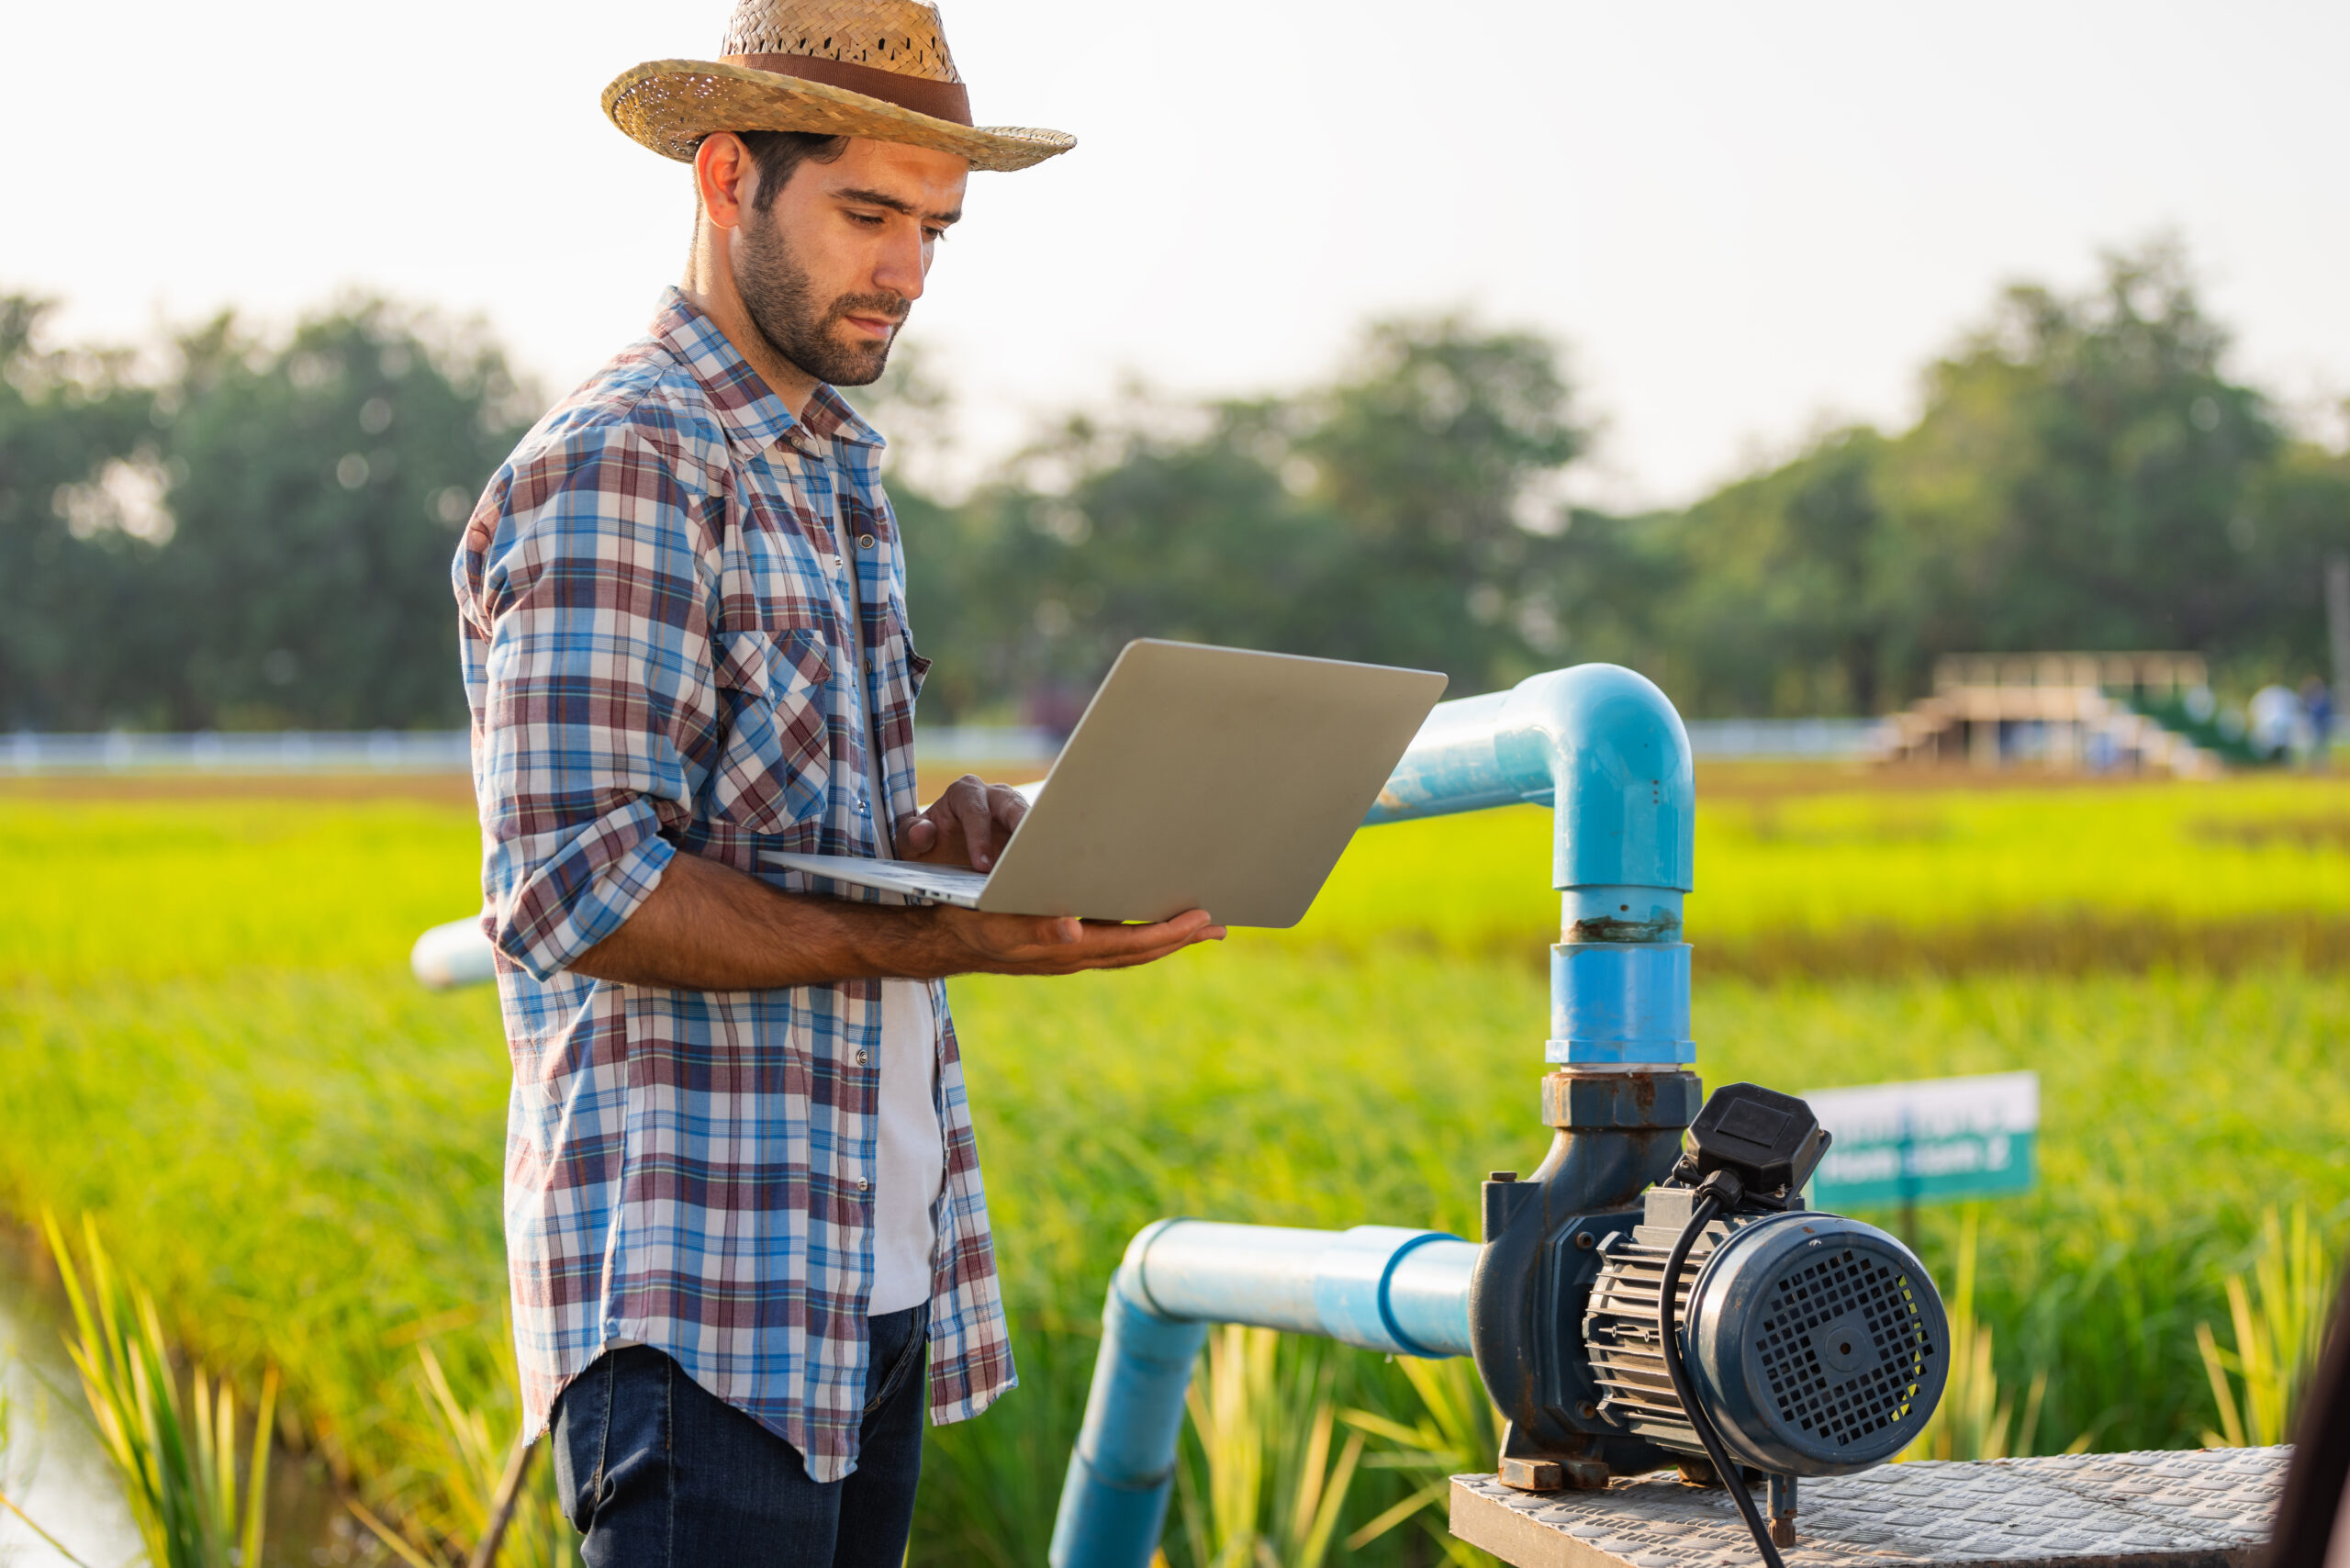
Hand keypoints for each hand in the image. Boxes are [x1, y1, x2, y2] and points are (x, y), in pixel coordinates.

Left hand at [899, 774, 1029, 869]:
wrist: (944, 853)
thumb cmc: (929, 844)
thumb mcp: (911, 842)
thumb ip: (910, 835)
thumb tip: (923, 832)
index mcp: (965, 792)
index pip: (975, 811)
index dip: (979, 838)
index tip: (982, 866)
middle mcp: (994, 796)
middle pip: (1013, 807)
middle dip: (1020, 830)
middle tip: (1023, 858)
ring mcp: (1016, 811)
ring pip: (1032, 821)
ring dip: (1034, 843)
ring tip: (1040, 867)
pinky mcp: (1028, 829)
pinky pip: (1038, 837)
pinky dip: (1039, 853)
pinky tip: (1042, 873)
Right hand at [928, 907, 1225, 974]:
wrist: (942, 937)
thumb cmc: (969, 922)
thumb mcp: (997, 923)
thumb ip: (1034, 928)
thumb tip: (1073, 930)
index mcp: (1067, 950)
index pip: (1131, 945)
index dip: (1169, 934)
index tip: (1202, 920)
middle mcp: (1076, 955)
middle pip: (1140, 951)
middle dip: (1180, 939)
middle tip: (1220, 926)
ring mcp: (1072, 954)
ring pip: (1130, 950)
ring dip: (1167, 939)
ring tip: (1200, 929)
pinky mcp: (1065, 946)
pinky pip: (1114, 944)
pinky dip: (1141, 936)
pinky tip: (1150, 924)